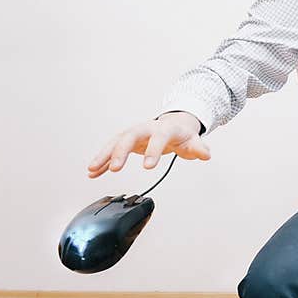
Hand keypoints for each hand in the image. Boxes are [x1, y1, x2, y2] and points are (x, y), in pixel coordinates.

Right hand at [86, 112, 209, 178]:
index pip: (158, 137)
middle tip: (115, 168)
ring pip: (116, 141)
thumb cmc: (183, 135)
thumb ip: (198, 148)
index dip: (153, 151)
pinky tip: (93, 171)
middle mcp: (146, 128)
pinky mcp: (127, 140)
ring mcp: (135, 133)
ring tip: (92, 169)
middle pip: (131, 135)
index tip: (149, 167)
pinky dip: (102, 160)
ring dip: (104, 154)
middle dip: (121, 151)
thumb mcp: (193, 141)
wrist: (175, 125)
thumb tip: (205, 154)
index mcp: (165, 128)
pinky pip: (111, 148)